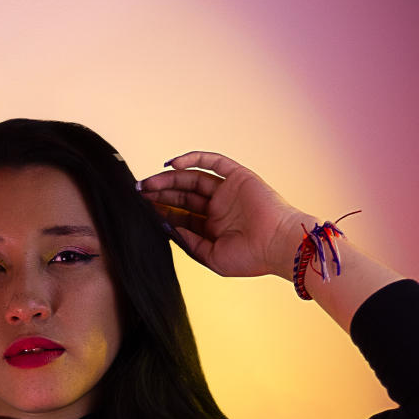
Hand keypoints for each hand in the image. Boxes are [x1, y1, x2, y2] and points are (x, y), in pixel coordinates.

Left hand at [137, 152, 308, 280]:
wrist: (278, 245)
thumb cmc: (250, 258)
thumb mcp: (211, 257)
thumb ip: (189, 243)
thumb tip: (168, 227)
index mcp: (212, 229)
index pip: (181, 215)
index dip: (161, 210)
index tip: (142, 209)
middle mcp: (218, 208)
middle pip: (183, 195)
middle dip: (160, 193)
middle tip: (139, 192)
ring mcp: (228, 192)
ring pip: (193, 179)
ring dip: (170, 178)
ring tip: (149, 182)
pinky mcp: (238, 177)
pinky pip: (213, 163)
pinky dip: (193, 159)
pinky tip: (172, 165)